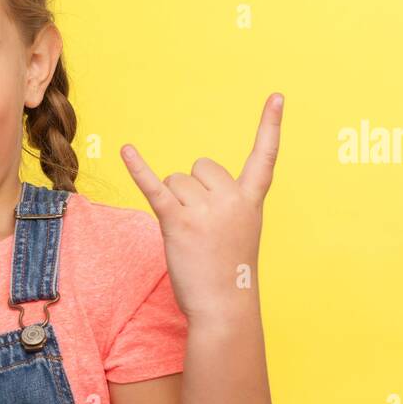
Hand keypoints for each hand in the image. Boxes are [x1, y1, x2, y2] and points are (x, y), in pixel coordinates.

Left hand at [120, 93, 282, 324]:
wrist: (224, 307)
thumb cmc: (227, 274)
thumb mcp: (239, 232)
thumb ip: (223, 204)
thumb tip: (181, 187)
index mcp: (251, 200)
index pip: (265, 157)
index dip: (270, 126)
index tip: (276, 96)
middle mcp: (231, 198)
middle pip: (199, 167)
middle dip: (191, 191)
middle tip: (200, 228)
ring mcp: (205, 210)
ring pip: (175, 181)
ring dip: (172, 204)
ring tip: (187, 237)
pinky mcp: (178, 222)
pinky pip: (155, 187)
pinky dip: (138, 168)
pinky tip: (126, 150)